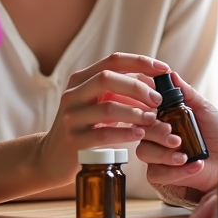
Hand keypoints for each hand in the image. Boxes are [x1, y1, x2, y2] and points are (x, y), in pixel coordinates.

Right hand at [35, 53, 169, 186]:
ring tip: (153, 119)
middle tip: (159, 100)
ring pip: (108, 107)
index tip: (164, 69)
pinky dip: (125, 133)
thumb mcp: (99, 103)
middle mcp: (73, 94)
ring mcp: (71, 118)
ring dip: (136, 112)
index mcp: (81, 79)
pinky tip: (140, 134)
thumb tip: (156, 82)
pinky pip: (104, 134)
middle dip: (138, 87)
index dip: (141, 62)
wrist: (53, 158)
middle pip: (108, 78)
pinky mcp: (74, 141)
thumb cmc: (86, 126)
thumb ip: (121, 91)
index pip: (113, 60)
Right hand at [136, 71, 217, 196]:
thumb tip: (171, 74)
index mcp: (163, 117)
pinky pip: (157, 173)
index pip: (145, 109)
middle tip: (175, 138)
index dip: (146, 109)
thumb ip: (188, 93)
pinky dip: (176, 171)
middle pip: (141, 131)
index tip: (156, 109)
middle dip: (157, 134)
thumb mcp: (204, 110)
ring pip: (145, 152)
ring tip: (184, 155)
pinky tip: (195, 165)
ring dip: (165, 154)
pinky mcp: (161, 175)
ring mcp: (157, 155)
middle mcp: (156, 134)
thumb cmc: (216, 133)